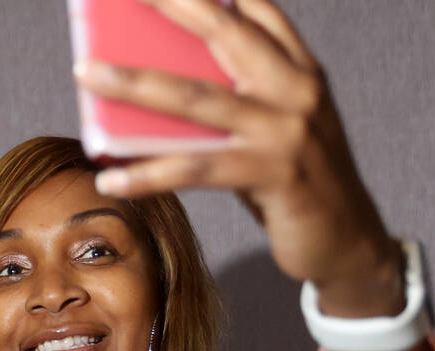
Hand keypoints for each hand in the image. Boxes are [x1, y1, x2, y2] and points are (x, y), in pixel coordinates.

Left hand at [78, 0, 402, 314]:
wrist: (348, 242)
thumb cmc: (296, 187)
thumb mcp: (274, 132)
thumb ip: (234, 104)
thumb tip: (156, 94)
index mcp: (300, 69)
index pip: (255, 8)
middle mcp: (297, 88)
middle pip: (224, 30)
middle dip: (172, 3)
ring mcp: (286, 130)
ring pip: (196, 98)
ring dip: (134, 82)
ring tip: (86, 73)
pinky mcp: (273, 175)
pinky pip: (195, 169)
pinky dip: (148, 174)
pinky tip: (111, 180)